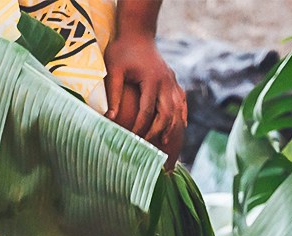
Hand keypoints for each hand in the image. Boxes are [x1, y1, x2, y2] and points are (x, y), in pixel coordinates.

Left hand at [104, 33, 186, 166]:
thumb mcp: (114, 69)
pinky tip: (181, 127)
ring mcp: (172, 81)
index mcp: (151, 79)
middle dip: (157, 131)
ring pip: (177, 109)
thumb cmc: (122, 51)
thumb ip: (113, 93)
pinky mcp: (173, 80)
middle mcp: (165, 81)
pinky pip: (182, 101)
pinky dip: (182, 114)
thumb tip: (109, 118)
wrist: (138, 33)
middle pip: (167, 113)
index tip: (133, 139)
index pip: (147, 110)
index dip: (141, 127)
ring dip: (172, 126)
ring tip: (165, 142)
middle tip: (148, 146)